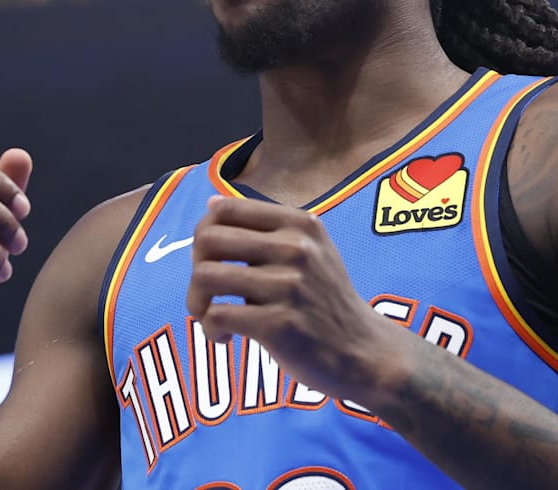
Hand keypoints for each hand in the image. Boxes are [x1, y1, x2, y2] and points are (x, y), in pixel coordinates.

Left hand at [185, 196, 403, 404]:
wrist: (363, 352)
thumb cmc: (327, 301)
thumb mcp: (312, 250)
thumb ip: (267, 228)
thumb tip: (211, 205)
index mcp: (300, 224)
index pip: (225, 209)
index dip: (205, 234)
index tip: (213, 260)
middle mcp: (296, 248)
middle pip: (208, 239)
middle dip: (194, 268)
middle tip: (208, 292)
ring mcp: (288, 286)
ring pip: (205, 276)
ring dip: (196, 301)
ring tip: (209, 317)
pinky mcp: (278, 323)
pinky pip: (216, 316)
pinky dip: (209, 330)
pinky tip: (225, 338)